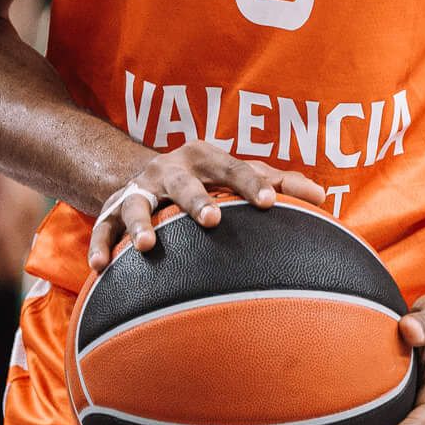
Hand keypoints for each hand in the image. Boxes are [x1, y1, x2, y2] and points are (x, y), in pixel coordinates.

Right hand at [87, 140, 330, 270]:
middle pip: (184, 183)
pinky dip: (100, 246)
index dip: (252, 184)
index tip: (271, 204)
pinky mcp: (112, 211)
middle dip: (196, 200)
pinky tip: (103, 268)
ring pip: (138, 205)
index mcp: (207, 157)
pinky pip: (102, 228)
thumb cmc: (208, 178)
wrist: (143, 172)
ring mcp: (139, 189)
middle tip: (213, 219)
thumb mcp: (238, 173)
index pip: (235, 167)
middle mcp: (171, 169)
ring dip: (141, 225)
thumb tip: (323, 198)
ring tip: (145, 248)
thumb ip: (280, 183)